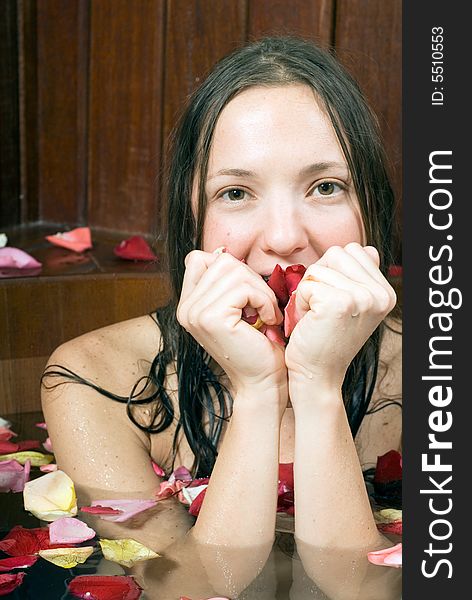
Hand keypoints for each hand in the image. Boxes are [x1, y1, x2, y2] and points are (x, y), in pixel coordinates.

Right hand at [177, 250, 286, 394]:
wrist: (263, 382)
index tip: (246, 293)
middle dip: (252, 279)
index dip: (229, 267)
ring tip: (266, 313)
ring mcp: (194, 313)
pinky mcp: (210, 318)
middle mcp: (185, 308)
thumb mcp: (236, 308)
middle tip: (263, 306)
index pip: (199, 258)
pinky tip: (267, 320)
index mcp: (188, 304)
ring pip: (234, 271)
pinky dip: (263, 300)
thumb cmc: (258, 345)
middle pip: (221, 261)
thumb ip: (225, 284)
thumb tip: (224, 252)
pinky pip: (243, 288)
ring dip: (260, 291)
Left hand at [285, 243, 395, 389]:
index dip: (332, 271)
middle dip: (319, 277)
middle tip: (319, 308)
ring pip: (319, 267)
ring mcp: (363, 298)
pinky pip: (308, 284)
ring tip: (315, 315)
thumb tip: (366, 249)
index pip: (353, 250)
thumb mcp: (350, 304)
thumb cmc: (324, 338)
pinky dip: (300, 302)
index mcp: (386, 292)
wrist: (316, 375)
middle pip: (337, 253)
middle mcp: (380, 295)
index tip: (331, 302)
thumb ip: (357, 276)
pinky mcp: (340, 304)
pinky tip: (309, 322)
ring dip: (308, 290)